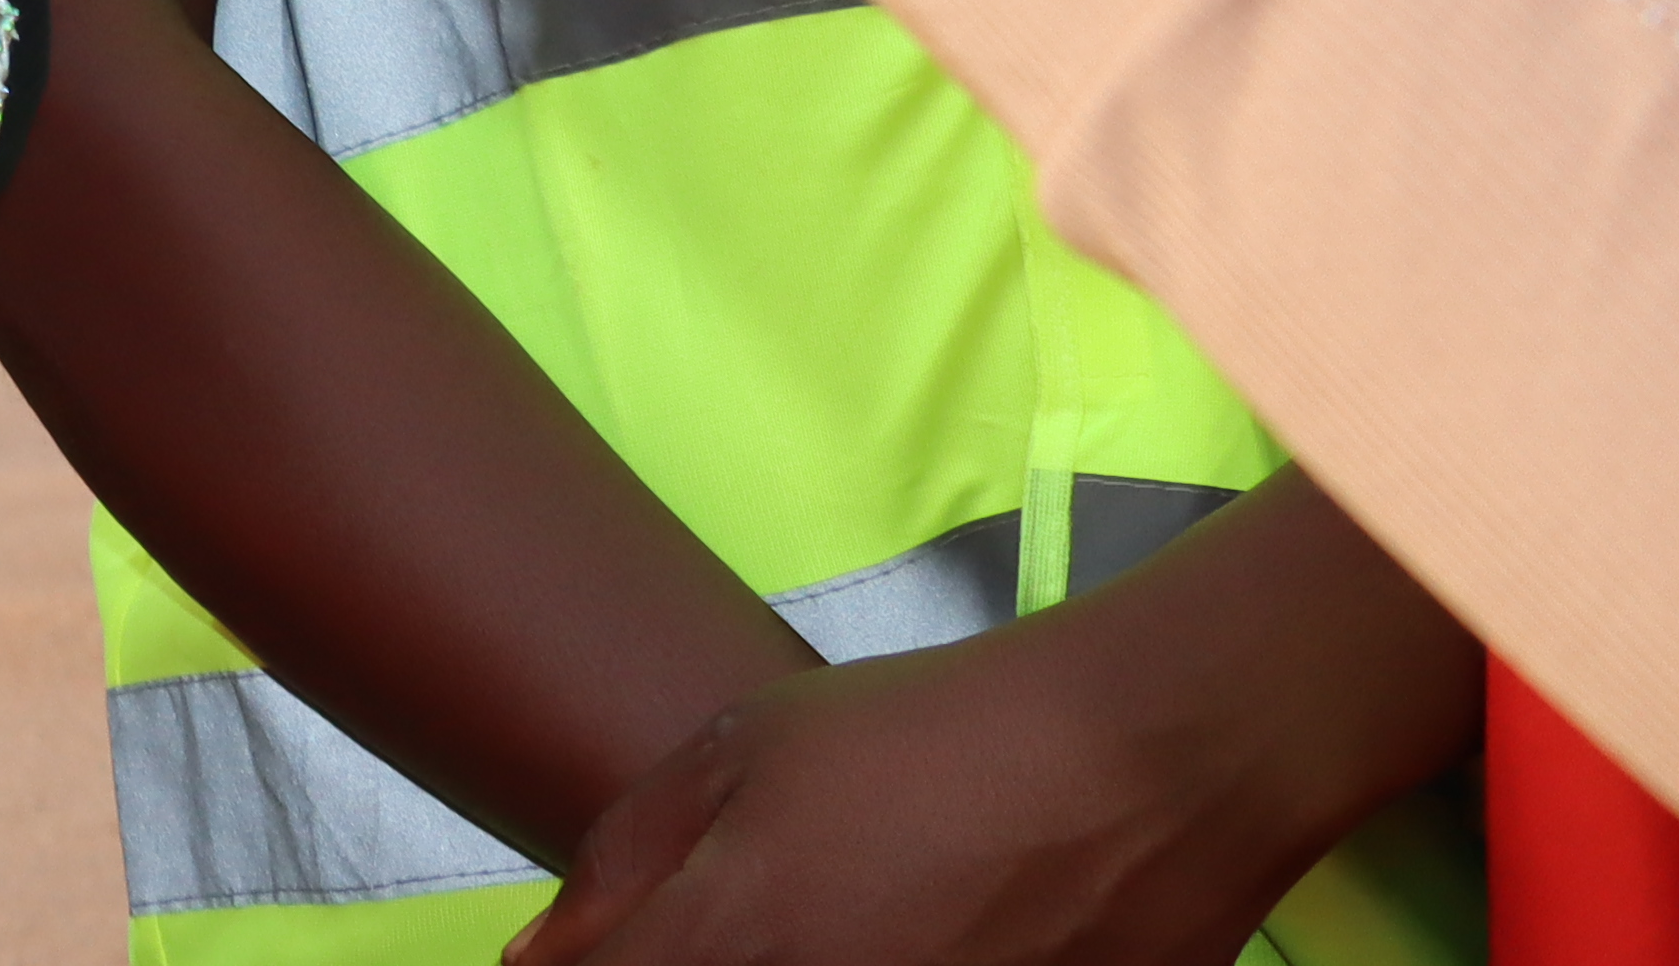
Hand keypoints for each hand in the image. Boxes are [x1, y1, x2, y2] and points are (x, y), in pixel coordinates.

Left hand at [514, 477, 1479, 965]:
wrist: (1141, 763)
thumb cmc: (925, 735)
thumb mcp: (745, 749)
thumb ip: (624, 859)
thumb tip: (537, 958)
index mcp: (727, 942)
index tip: (606, 951)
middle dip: (693, 961)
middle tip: (756, 920)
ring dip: (810, 961)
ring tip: (852, 917)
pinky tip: (934, 940)